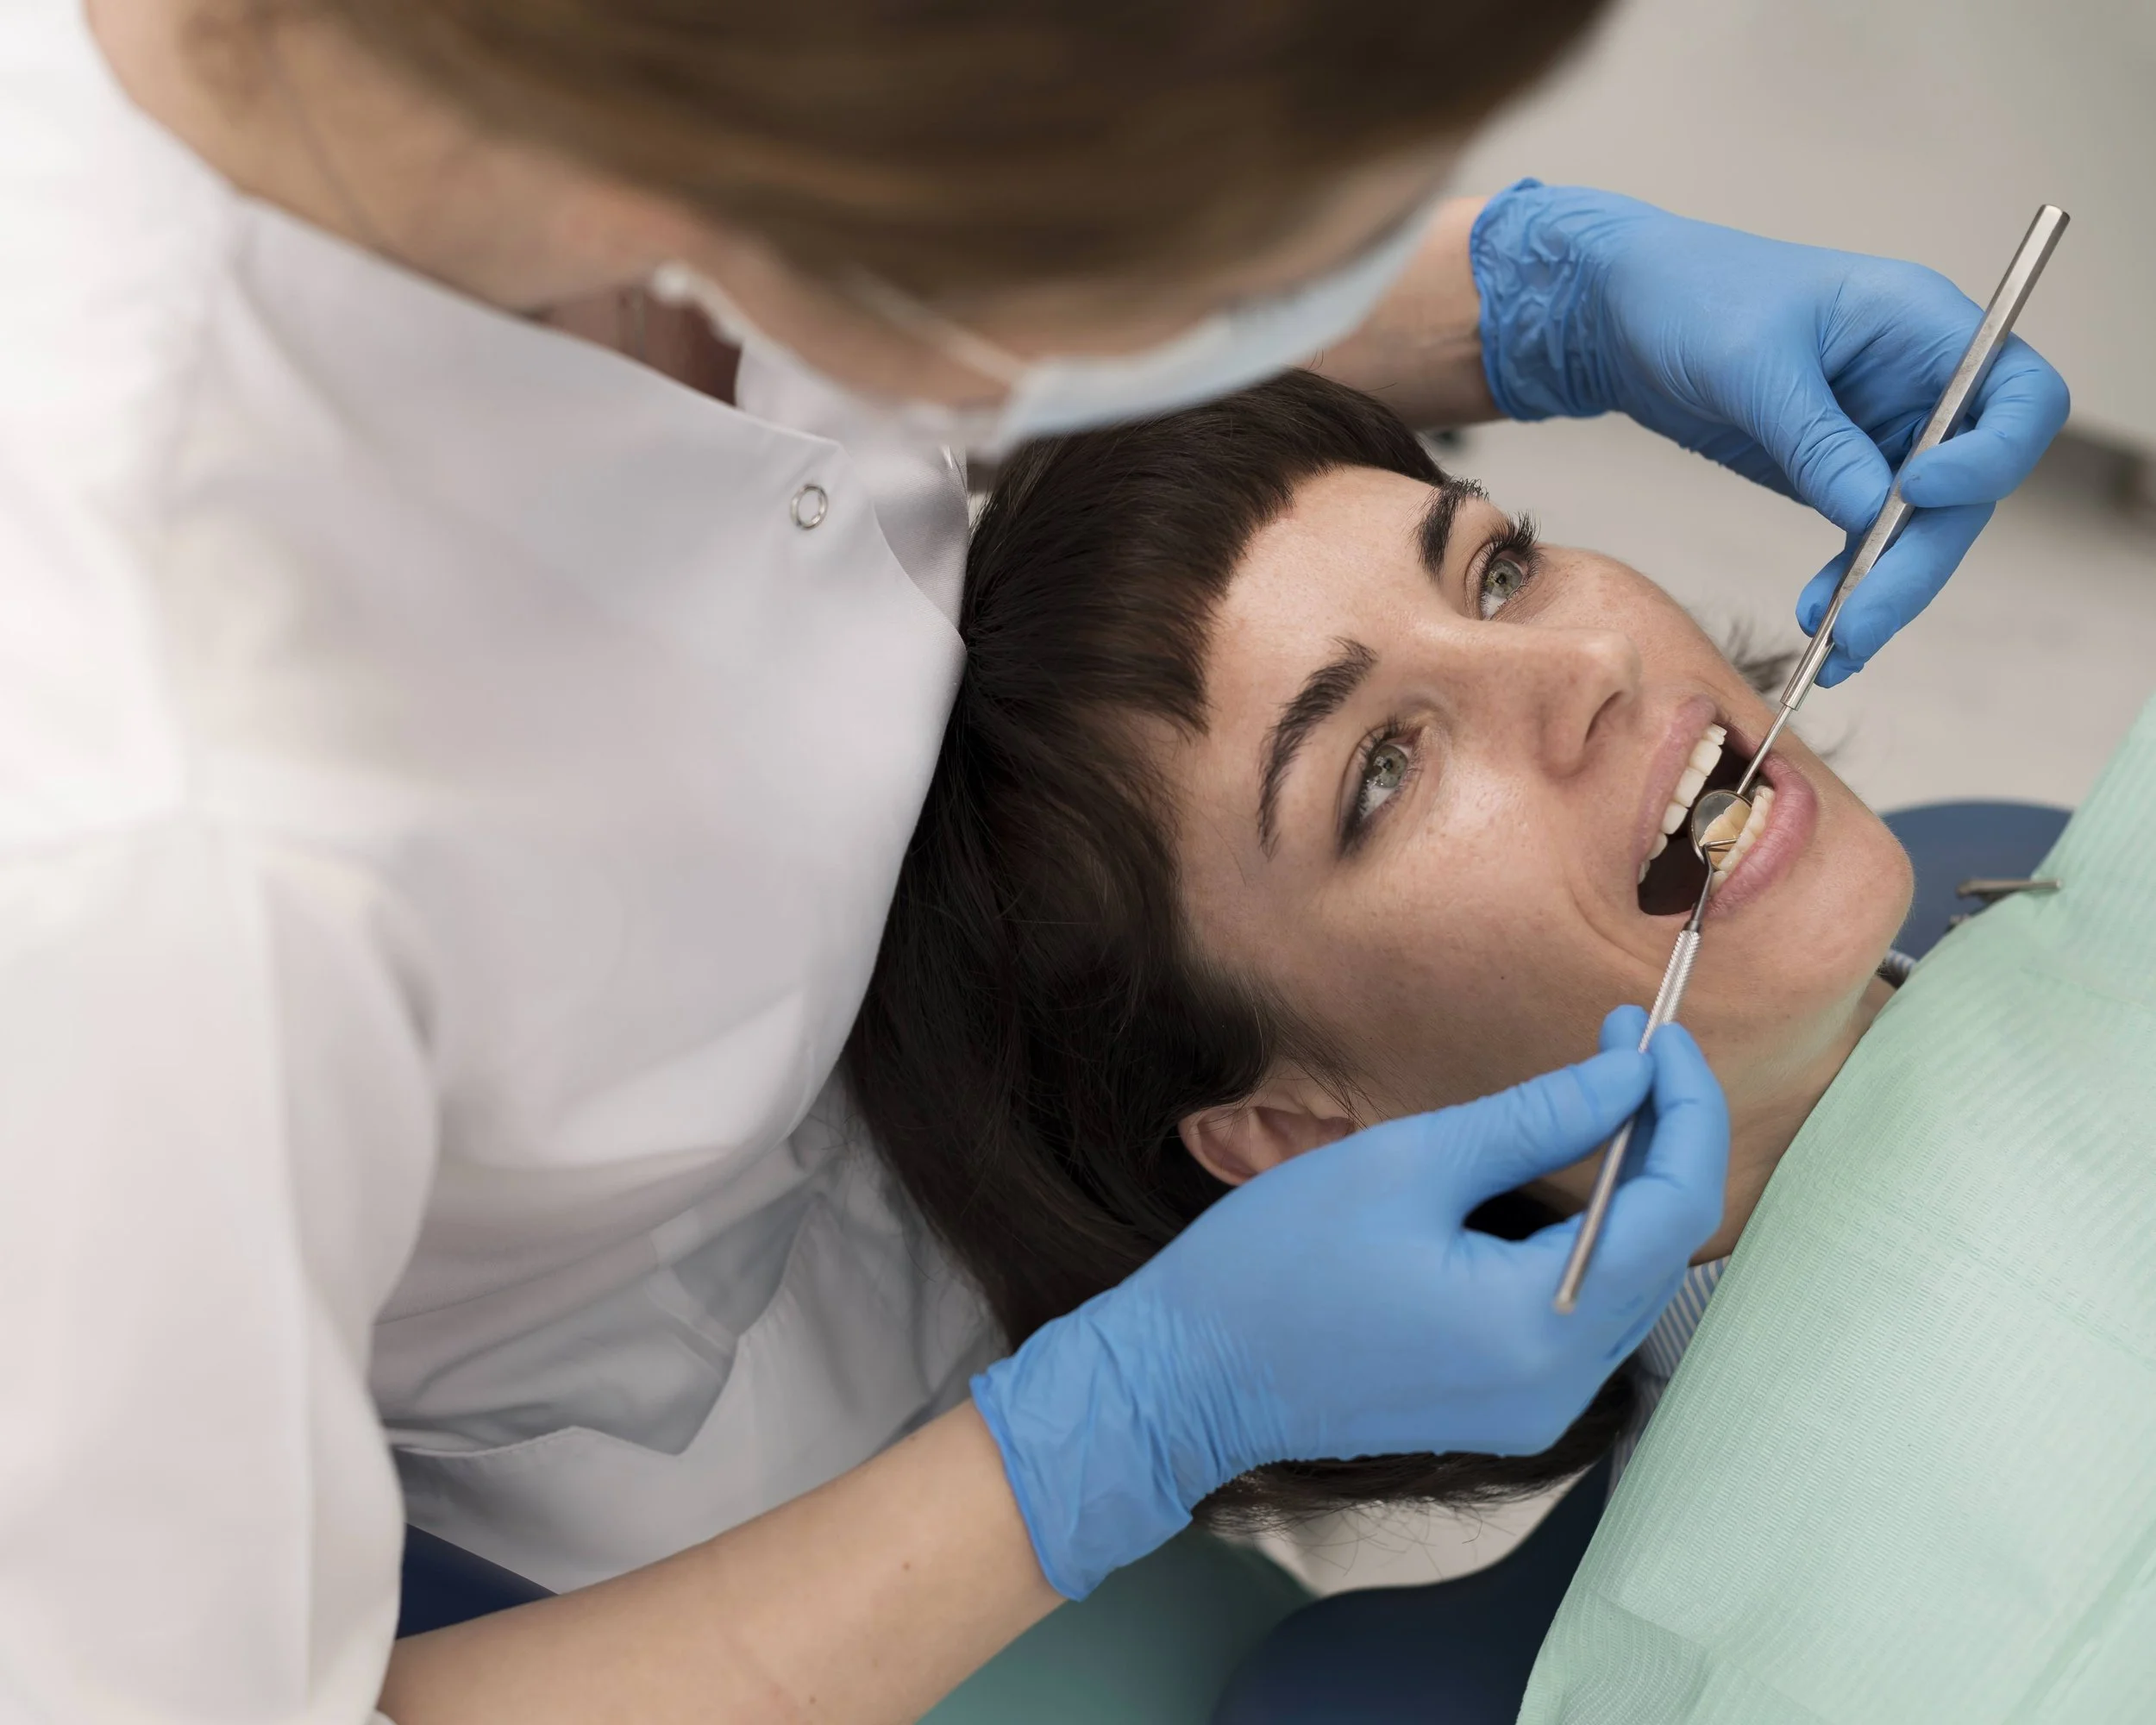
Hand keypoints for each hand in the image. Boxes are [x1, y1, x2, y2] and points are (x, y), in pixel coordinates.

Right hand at [971, 1012, 1727, 1597]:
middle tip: (1626, 1046)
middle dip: (1659, 1137)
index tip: (1655, 1033)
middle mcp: (1559, 1385)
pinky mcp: (1509, 1406)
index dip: (1680, 1109)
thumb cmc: (1278, 1264)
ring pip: (1633, 1280)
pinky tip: (1569, 1174)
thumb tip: (1628, 1077)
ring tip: (1602, 1093)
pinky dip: (1594, 1237)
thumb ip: (1535, 1120)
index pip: (1670, 1208)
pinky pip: (1587, 1312)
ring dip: (1631, 1184)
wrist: (1189, 1375)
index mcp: (1539, 1326)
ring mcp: (1536, 1406)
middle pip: (1664, 1249)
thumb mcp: (1407, 1164)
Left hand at [1469, 181, 2070, 683]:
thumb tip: (1873, 513)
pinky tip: (1824, 629)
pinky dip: (1851, 587)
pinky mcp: (1842, 473)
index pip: (2019, 397)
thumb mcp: (1750, 362)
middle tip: (1861, 623)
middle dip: (1919, 559)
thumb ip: (1815, 437)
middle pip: (1969, 487)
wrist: (1626, 311)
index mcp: (1923, 325)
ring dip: (1886, 590)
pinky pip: (1869, 540)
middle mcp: (1923, 383)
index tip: (1921, 492)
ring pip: (1922, 528)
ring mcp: (1885, 432)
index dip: (1991, 455)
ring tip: (1836, 646)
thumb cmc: (1692, 297)